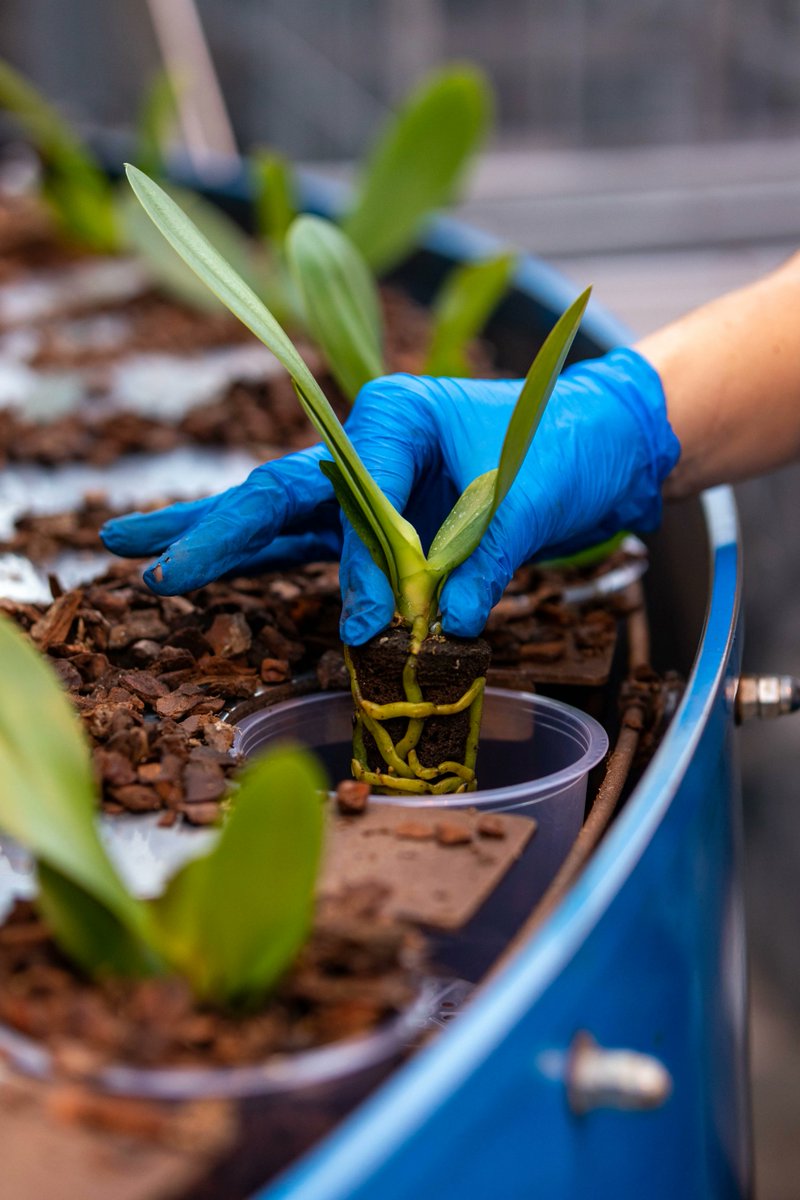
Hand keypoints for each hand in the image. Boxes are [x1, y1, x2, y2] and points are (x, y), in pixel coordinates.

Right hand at [101, 347, 678, 643]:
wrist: (602, 443)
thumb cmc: (568, 447)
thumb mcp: (528, 497)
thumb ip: (478, 560)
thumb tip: (435, 628)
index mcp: (394, 417)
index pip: (352, 494)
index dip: (358, 564)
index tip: (372, 624)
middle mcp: (365, 447)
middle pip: (273, 493)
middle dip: (206, 529)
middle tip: (132, 555)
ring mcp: (365, 486)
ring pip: (274, 518)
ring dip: (210, 541)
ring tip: (136, 556)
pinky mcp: (376, 521)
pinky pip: (309, 546)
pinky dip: (259, 562)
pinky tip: (207, 571)